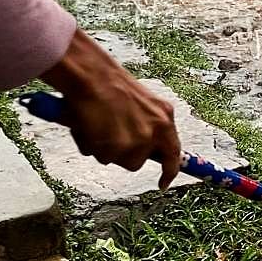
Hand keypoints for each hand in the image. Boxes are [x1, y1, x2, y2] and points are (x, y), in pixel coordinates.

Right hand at [40, 28, 181, 188]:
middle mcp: (156, 131)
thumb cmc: (111, 85)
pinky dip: (90, 145)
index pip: (173, 153)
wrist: (94, 76)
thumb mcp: (143, 103)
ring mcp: (138, 141)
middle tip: (108, 133)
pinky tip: (87, 126)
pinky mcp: (118, 148)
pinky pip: (99, 156)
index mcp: (165, 118)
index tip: (164, 184)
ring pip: (117, 160)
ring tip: (96, 124)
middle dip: (122, 153)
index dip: (169, 171)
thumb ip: (148, 124)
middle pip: (138, 161)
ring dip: (104, 148)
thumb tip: (144, 145)